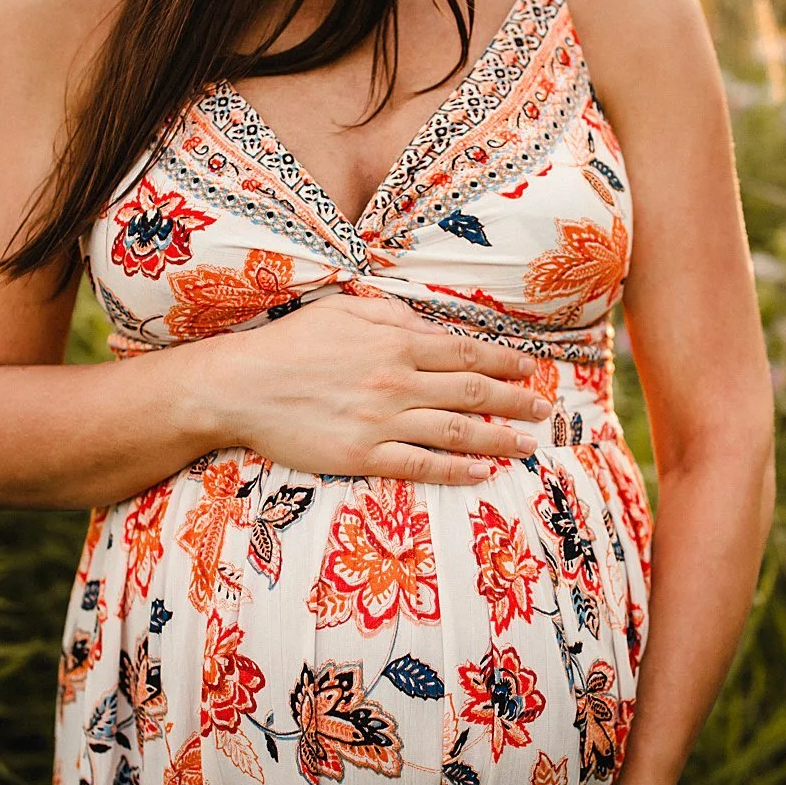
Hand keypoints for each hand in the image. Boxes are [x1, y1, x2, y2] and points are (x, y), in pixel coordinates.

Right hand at [207, 293, 552, 486]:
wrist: (240, 386)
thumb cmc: (290, 343)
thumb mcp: (345, 310)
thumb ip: (394, 317)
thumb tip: (434, 328)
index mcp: (395, 343)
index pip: (466, 352)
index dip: (505, 361)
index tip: (532, 369)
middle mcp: (396, 382)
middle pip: (472, 391)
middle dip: (515, 400)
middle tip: (544, 410)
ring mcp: (381, 422)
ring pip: (456, 431)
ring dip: (499, 439)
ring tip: (528, 446)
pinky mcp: (361, 456)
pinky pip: (420, 465)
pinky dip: (456, 471)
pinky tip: (481, 474)